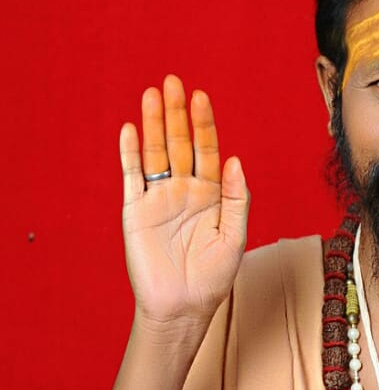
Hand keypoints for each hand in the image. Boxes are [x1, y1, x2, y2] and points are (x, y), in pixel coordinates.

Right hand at [120, 75, 248, 329]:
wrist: (183, 307)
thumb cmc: (213, 277)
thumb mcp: (234, 237)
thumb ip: (237, 199)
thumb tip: (235, 160)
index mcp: (212, 196)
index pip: (208, 152)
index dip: (205, 125)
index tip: (202, 98)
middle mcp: (185, 192)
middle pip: (180, 144)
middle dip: (178, 114)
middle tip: (175, 82)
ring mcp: (159, 199)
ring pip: (156, 154)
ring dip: (154, 124)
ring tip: (153, 94)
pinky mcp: (136, 211)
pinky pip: (132, 177)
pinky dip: (131, 153)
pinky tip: (132, 129)